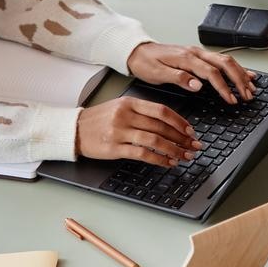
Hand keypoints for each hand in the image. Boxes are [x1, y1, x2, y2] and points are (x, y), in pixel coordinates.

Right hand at [75, 96, 201, 165]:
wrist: (74, 129)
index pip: (162, 111)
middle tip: (194, 146)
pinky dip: (159, 159)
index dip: (180, 122)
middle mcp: (126, 115)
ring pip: (155, 140)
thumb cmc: (99, 119)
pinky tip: (167, 163)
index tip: (191, 131)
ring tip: (184, 156)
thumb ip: (142, 112)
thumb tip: (169, 123)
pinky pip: (142, 154)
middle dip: (182, 138)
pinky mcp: (115, 148)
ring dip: (173, 150)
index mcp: (130, 103)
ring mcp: (120, 131)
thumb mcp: (119, 107)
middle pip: (161, 127)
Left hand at [129, 41, 255, 102]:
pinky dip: (236, 67)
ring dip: (241, 73)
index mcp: (187, 58)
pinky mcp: (198, 56)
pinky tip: (245, 74)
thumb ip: (178, 78)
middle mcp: (196, 53)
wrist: (137, 51)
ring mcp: (198, 53)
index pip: (212, 72)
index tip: (231, 99)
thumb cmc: (145, 63)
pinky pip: (222, 60)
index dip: (224, 87)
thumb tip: (197, 85)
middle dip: (239, 80)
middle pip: (225, 64)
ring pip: (226, 60)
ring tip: (251, 87)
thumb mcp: (157, 73)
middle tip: (247, 95)